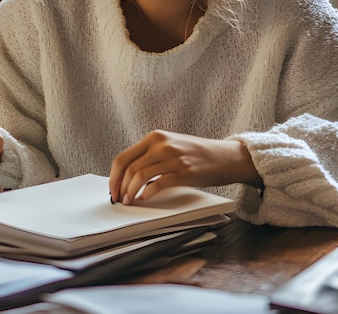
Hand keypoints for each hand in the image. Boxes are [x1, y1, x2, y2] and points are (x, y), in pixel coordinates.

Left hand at [109, 130, 262, 204]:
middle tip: (118, 199)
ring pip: (140, 176)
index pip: (123, 157)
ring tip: (130, 201)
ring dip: (131, 192)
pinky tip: (145, 198)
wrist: (224, 156)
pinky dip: (147, 193)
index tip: (112, 189)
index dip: (114, 176)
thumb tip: (128, 175)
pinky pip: (158, 184)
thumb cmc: (196, 154)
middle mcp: (162, 144)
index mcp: (155, 137)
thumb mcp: (170, 145)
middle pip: (129, 168)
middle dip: (120, 187)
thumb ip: (151, 155)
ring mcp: (173, 157)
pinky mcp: (184, 172)